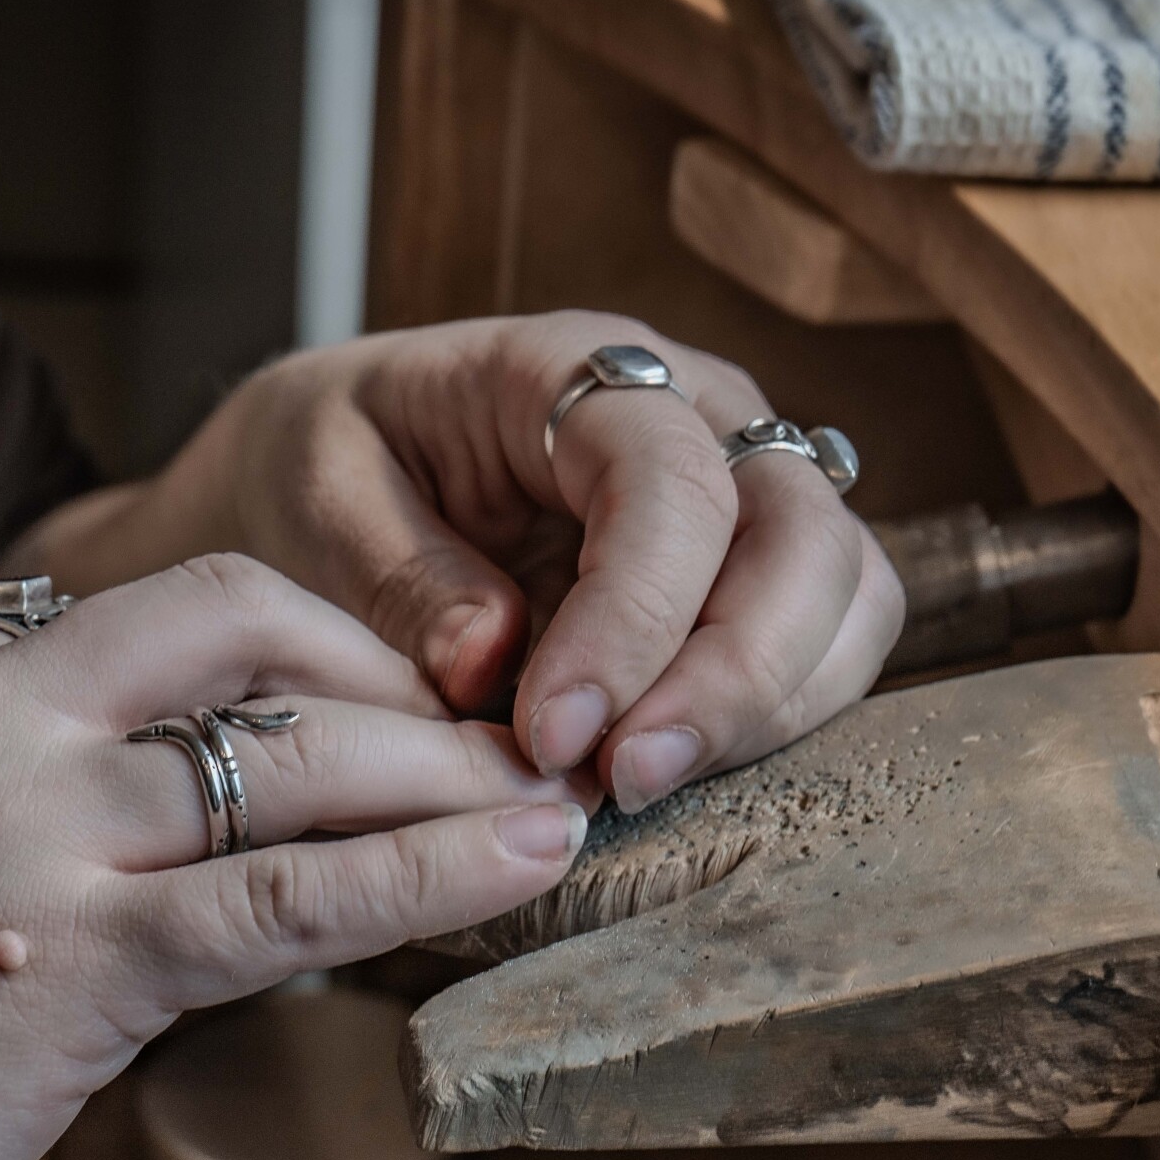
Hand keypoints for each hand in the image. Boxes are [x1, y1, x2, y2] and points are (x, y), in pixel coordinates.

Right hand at [0, 556, 587, 1159]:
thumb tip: (160, 804)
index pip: (150, 613)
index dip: (292, 652)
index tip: (370, 704)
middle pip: (244, 623)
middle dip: (391, 672)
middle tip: (483, 733)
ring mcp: (16, 823)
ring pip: (289, 752)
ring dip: (442, 771)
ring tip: (545, 801)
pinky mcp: (63, 956)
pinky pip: (286, 896)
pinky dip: (425, 873)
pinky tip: (516, 865)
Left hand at [20, 314, 902, 810]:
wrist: (326, 479)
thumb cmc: (322, 471)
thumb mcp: (314, 497)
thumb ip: (399, 573)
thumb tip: (493, 663)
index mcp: (572, 369)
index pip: (668, 478)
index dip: (633, 616)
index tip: (553, 731)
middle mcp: (691, 414)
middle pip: (800, 533)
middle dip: (733, 675)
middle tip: (621, 781)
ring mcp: (740, 492)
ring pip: (844, 594)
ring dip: (764, 711)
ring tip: (632, 790)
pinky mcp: (751, 580)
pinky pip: (822, 649)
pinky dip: (769, 725)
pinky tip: (660, 776)